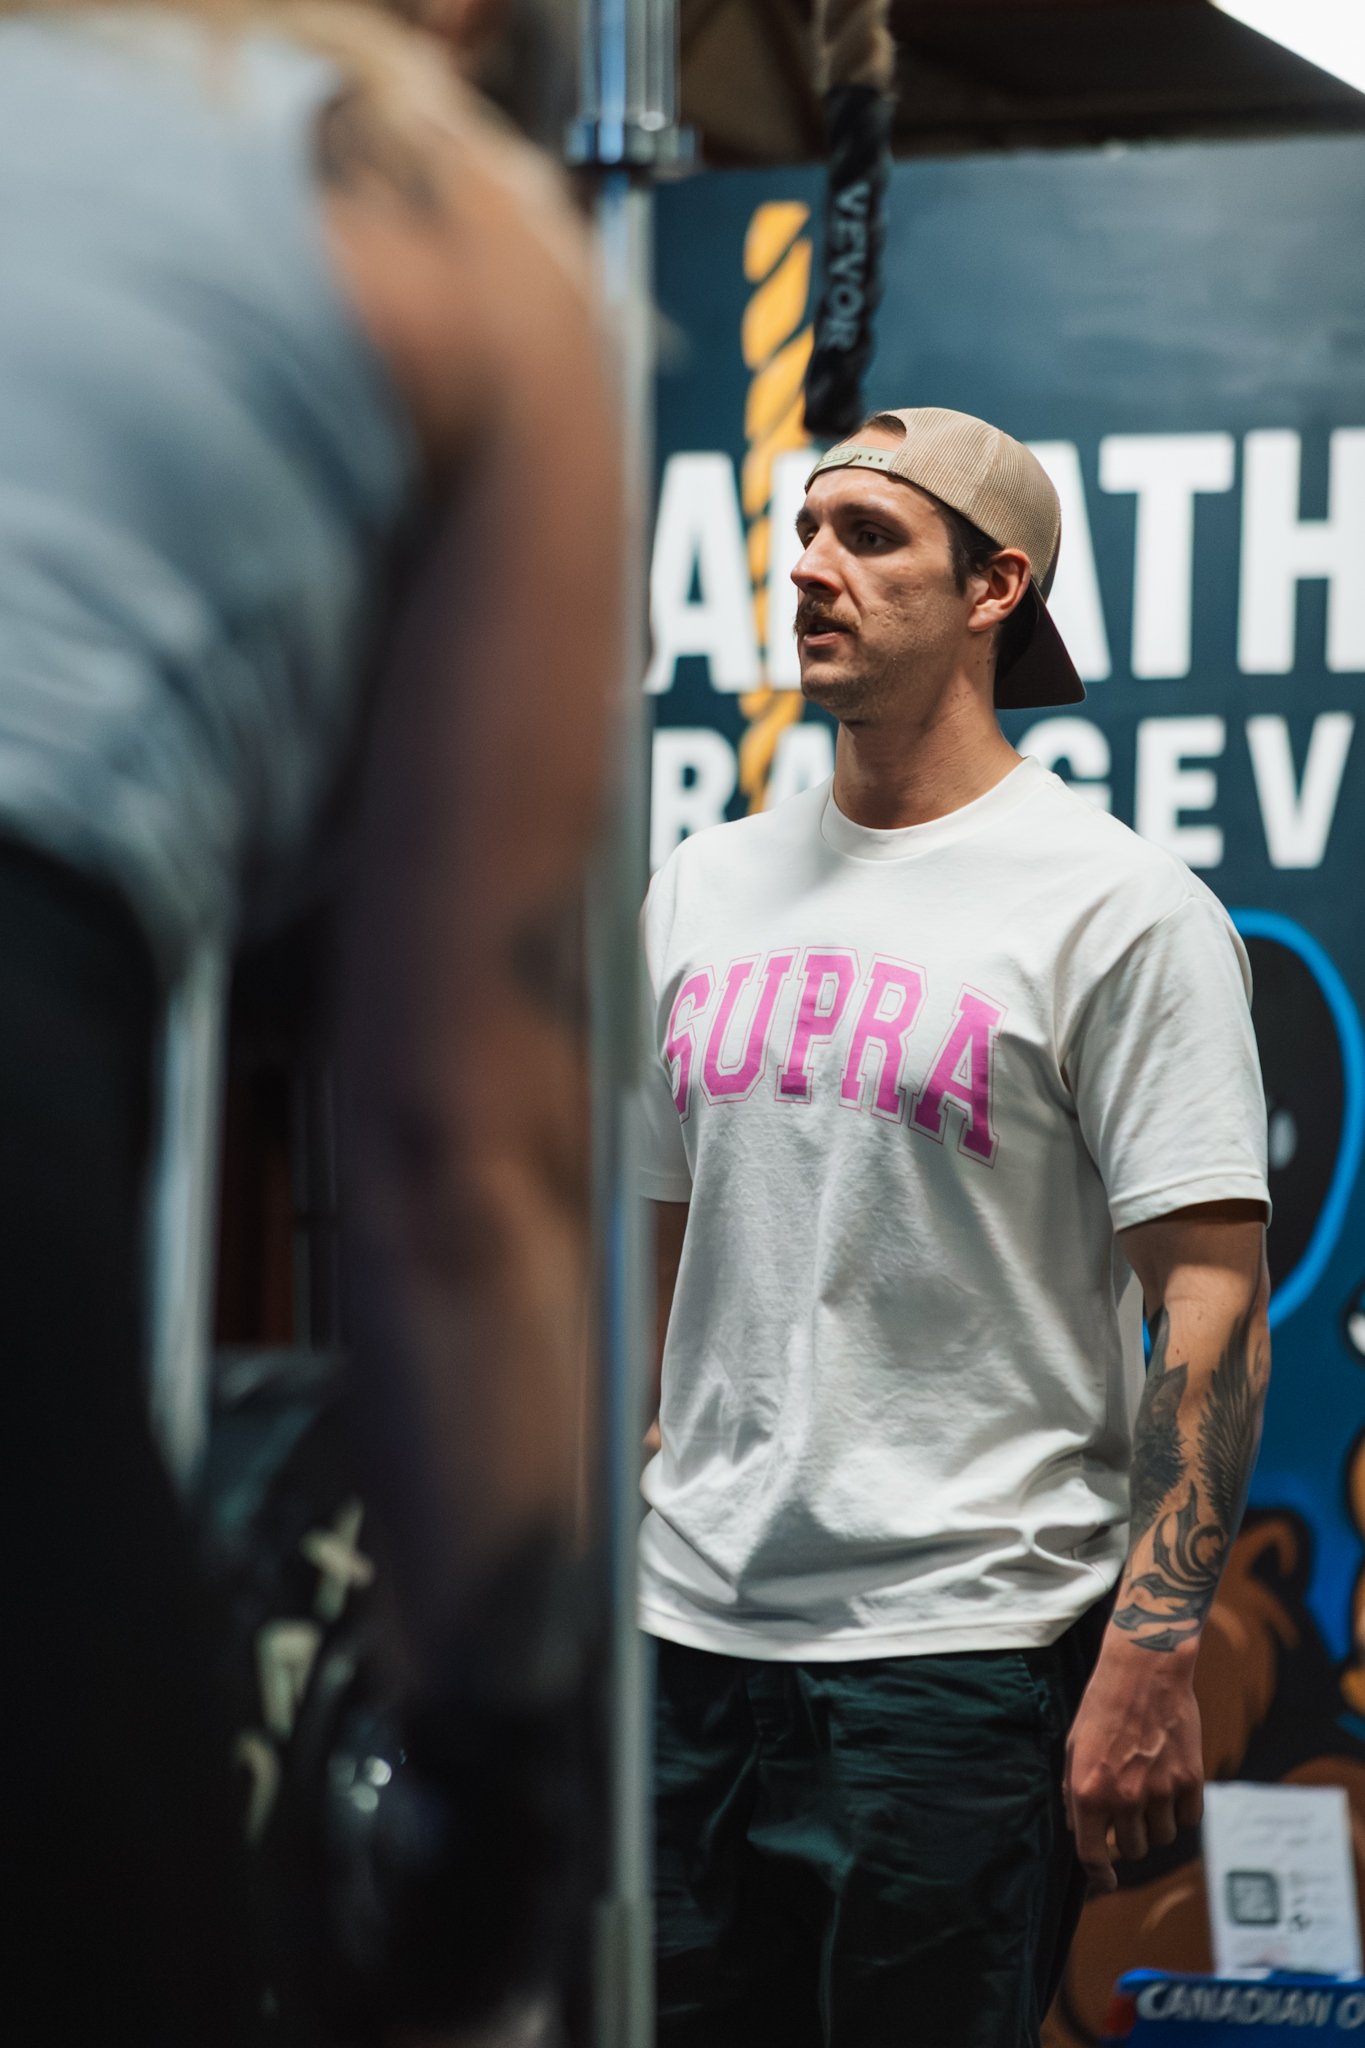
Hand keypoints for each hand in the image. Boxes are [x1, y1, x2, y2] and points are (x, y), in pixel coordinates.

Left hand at [1064, 1633, 1203, 1892]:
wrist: (1143, 1671)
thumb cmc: (1102, 1706)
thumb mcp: (1073, 1746)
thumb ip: (1074, 1791)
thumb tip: (1078, 1826)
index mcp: (1088, 1792)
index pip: (1092, 1856)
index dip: (1099, 1877)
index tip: (1106, 1883)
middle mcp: (1124, 1799)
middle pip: (1132, 1850)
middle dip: (1127, 1838)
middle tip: (1127, 1812)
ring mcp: (1159, 1792)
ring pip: (1161, 1839)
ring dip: (1155, 1826)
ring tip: (1149, 1792)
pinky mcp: (1190, 1781)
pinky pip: (1188, 1820)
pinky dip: (1180, 1812)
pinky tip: (1171, 1784)